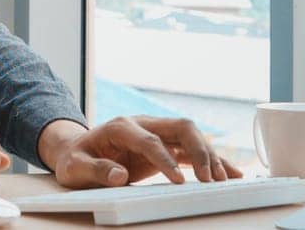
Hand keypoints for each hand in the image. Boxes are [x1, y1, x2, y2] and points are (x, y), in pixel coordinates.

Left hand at [38, 116, 242, 188]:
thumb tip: (118, 176)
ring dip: (209, 156)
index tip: (179, 180)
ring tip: (224, 180)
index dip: (166, 159)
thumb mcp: (75, 168)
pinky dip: (210, 160)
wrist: (75, 151)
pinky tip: (229, 173)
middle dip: (199, 151)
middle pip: (179, 128)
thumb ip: (95, 170)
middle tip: (209, 180)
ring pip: (190, 136)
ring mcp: (155, 133)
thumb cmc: (75, 159)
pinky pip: (191, 150)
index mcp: (120, 127)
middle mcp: (142, 124)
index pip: (150, 140)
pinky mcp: (163, 145)